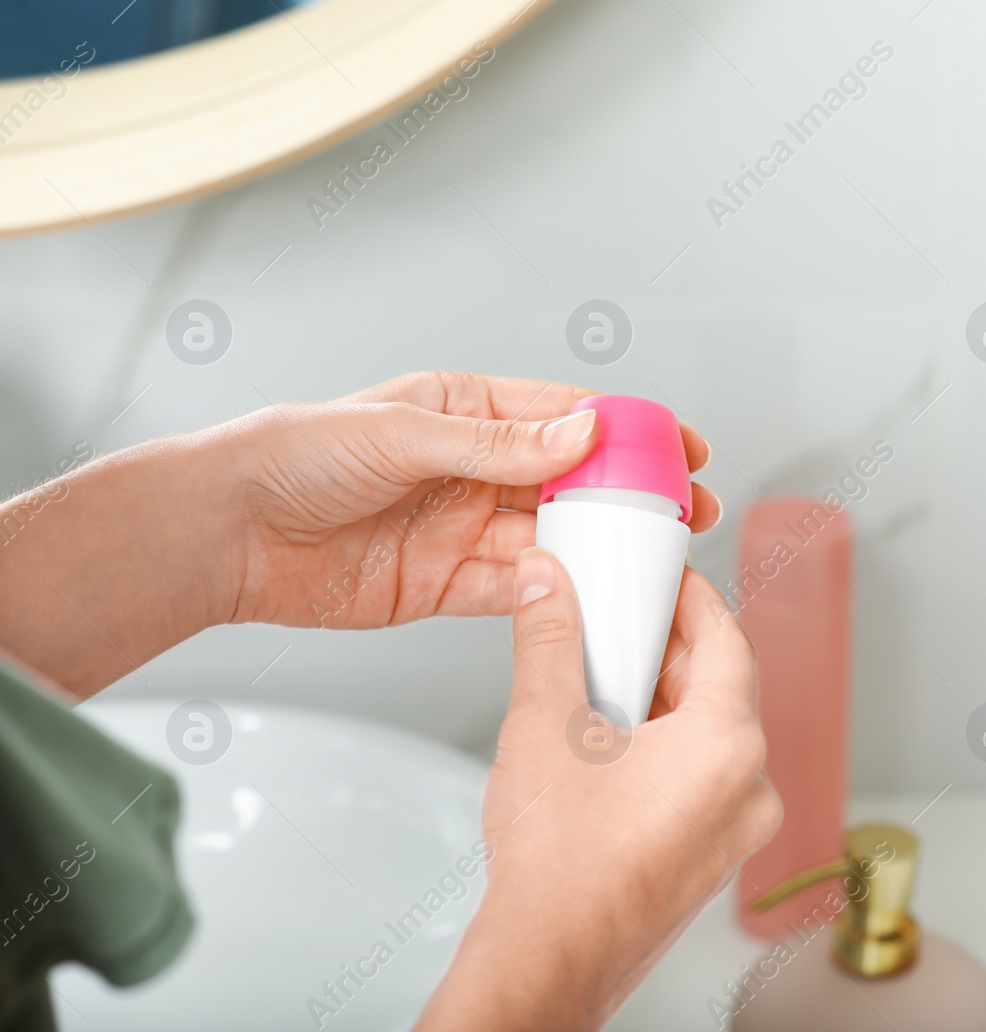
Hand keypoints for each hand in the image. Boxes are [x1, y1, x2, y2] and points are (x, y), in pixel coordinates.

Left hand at [0, 371, 717, 696]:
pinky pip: (516, 590)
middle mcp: (474, 469)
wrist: (229, 532)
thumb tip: (584, 433)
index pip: (567, 415)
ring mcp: (465, 529)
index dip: (629, 430)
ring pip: (554, 539)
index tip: (680, 447)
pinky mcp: (448, 585)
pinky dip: (553, 595)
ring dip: (601, 550)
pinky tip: (584, 596)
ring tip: (651, 563)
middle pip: (574, 482)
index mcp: (467, 411)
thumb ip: (498, 444)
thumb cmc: (297, 456)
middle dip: (632, 497)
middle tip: (687, 514)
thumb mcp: (405, 434)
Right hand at [392, 549, 781, 1031]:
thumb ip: (549, 639)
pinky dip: (670, 749)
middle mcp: (749, 789)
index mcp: (727, 745)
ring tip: (605, 683)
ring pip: (713, 736)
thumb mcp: (545, 723)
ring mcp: (737, 831)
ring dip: (666, 700)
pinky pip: (705, 781)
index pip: (728, 639)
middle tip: (621, 623)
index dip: (694, 598)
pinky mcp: (713, 859)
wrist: (548, 960)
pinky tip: (615, 744)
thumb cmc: (557, 866)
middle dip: (670, 649)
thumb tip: (546, 584)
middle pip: (723, 687)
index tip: (667, 578)